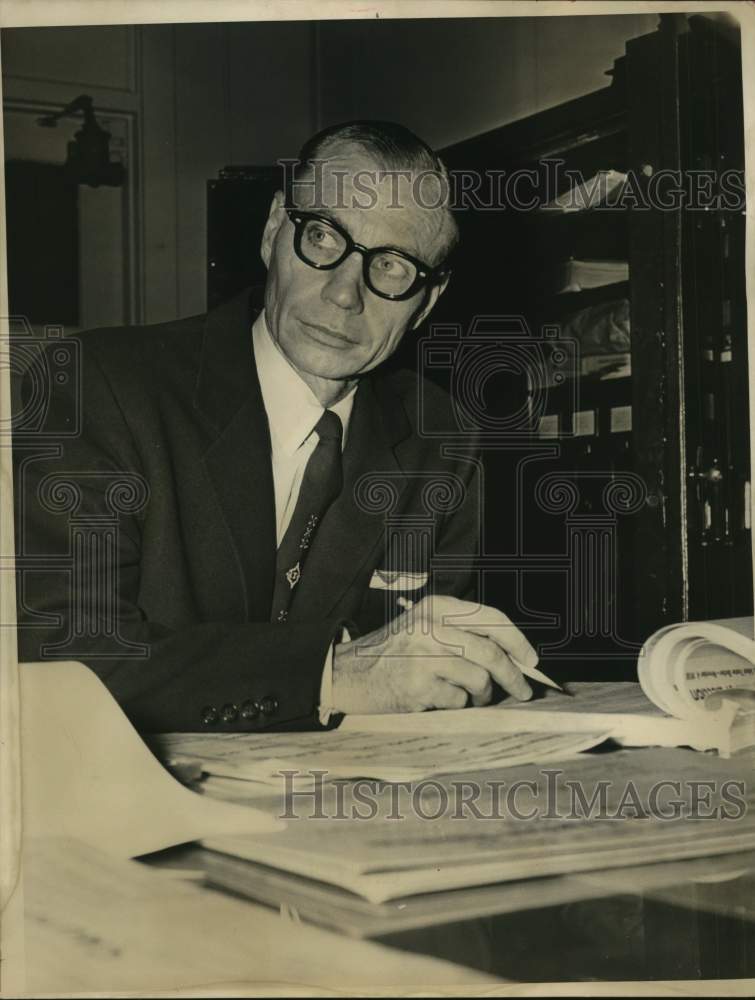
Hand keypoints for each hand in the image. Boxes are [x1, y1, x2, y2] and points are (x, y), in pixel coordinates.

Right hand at [331, 595, 535, 714]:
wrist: (346, 674)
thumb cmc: (392, 653)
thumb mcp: (422, 627)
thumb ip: (460, 632)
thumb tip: (513, 656)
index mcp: (436, 607)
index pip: (490, 617)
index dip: (517, 640)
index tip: (532, 660)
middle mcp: (430, 628)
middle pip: (490, 652)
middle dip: (513, 676)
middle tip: (523, 691)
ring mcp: (423, 658)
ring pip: (479, 680)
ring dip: (483, 695)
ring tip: (471, 697)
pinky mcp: (417, 687)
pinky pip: (458, 701)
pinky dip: (456, 705)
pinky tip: (438, 699)